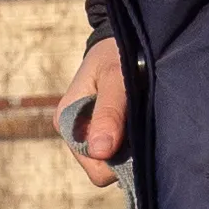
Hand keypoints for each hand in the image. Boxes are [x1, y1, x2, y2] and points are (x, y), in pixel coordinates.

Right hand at [58, 30, 129, 182]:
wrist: (122, 41)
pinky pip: (119, 152)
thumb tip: (100, 151)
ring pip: (114, 161)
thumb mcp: (115, 77)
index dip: (119, 160)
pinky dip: (133, 142)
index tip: (138, 135)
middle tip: (142, 124)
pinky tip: (139, 122)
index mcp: (67, 121)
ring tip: (141, 118)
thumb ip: (109, 112)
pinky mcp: (102, 131)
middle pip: (105, 167)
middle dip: (125, 154)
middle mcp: (74, 133)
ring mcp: (88, 134)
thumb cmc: (116, 54)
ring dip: (131, 147)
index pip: (96, 167)